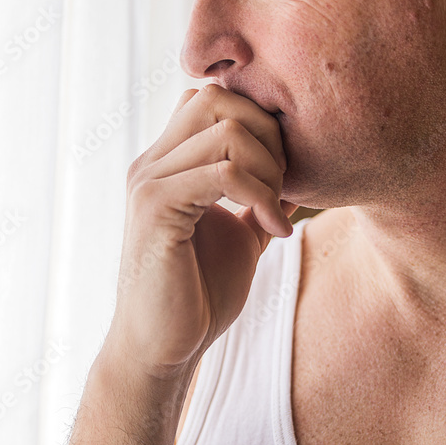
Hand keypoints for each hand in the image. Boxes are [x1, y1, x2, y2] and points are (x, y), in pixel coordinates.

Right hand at [107, 84, 298, 375]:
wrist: (163, 347)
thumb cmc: (199, 295)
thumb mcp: (239, 235)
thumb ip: (255, 199)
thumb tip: (295, 177)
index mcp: (167, 162)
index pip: (212, 97)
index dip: (258, 123)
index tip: (282, 176)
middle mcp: (152, 162)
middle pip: (218, 98)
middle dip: (268, 136)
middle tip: (284, 188)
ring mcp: (150, 181)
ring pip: (226, 130)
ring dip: (269, 170)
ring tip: (277, 214)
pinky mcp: (156, 209)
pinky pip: (222, 173)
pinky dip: (260, 196)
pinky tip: (275, 233)